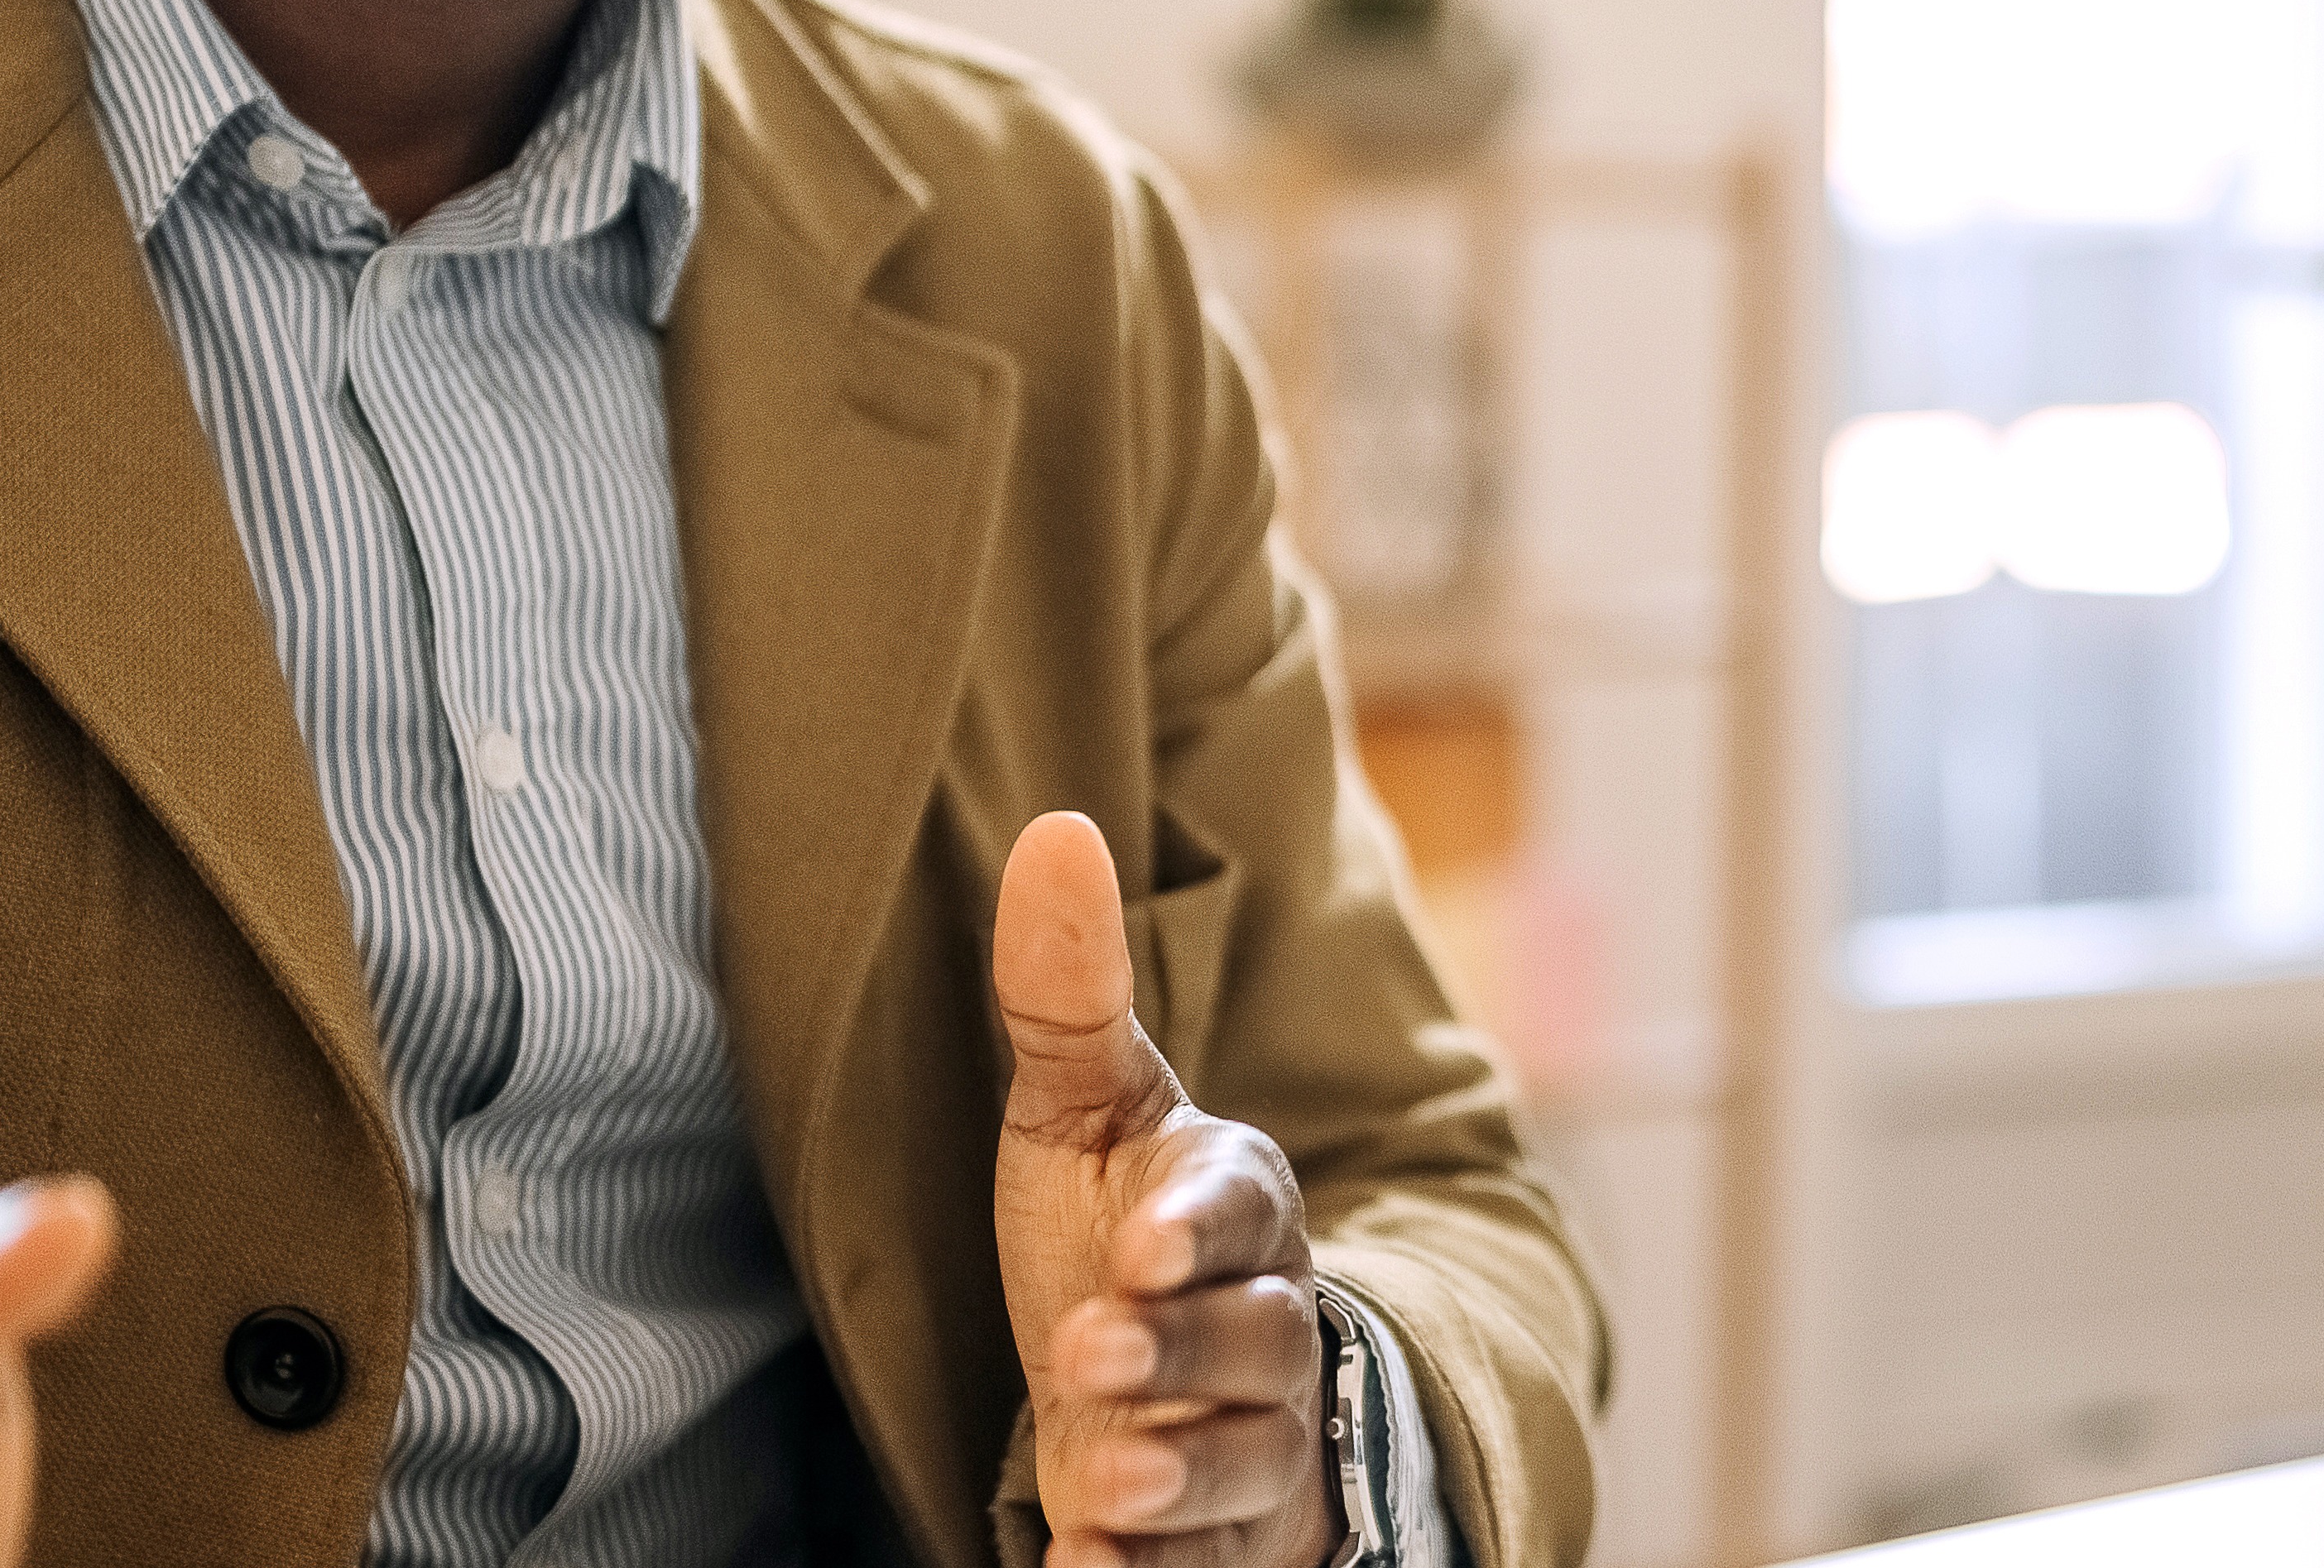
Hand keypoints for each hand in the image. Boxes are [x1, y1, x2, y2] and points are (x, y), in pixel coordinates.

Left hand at [993, 812, 1337, 1567]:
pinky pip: (1204, 1563)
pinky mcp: (1224, 1536)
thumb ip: (1065, 990)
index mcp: (1237, 1204)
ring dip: (1177, 1473)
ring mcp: (1255, 1439)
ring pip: (1246, 1462)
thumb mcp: (1078, 1112)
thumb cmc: (1112, 1228)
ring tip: (1096, 1481)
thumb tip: (1056, 828)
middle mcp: (1267, 1323)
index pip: (1242, 1206)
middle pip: (1255, 1340)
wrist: (1149, 1381)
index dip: (1198, 1227)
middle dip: (1181, 1354)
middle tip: (1089, 1357)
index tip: (1139, 1247)